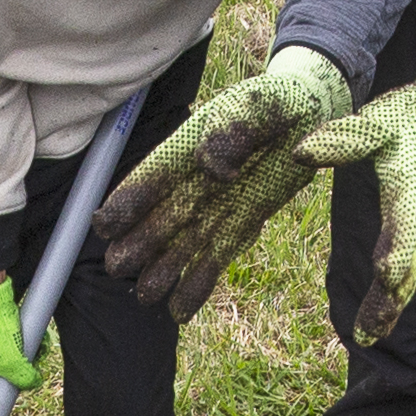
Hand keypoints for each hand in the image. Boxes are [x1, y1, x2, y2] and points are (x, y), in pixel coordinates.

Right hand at [0, 278, 38, 404]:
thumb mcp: (14, 364)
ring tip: (41, 350)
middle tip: (34, 373)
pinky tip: (40, 340)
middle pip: (4, 381)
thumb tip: (34, 383)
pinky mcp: (0, 338)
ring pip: (14, 363)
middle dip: (23, 378)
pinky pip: (18, 348)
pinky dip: (29, 346)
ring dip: (31, 359)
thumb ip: (24, 379)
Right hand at [94, 47, 349, 317]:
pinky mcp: (240, 225)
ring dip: (163, 271)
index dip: (128, 201)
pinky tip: (180, 312)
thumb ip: (234, 130)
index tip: (105, 226)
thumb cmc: (275, 103)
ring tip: (147, 297)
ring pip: (183, 245)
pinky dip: (198, 284)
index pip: (153, 178)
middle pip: (160, 218)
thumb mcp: (259, 105)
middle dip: (138, 243)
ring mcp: (215, 208)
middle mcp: (194, 184)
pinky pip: (216, 258)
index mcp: (189, 149)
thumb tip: (213, 166)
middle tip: (119, 267)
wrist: (309, 115)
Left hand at [298, 75, 415, 340]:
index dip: (397, 248)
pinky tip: (381, 319)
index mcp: (413, 190)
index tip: (385, 273)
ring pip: (412, 276)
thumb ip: (345, 139)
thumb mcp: (381, 122)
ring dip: (390, 306)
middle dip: (388, 300)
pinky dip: (397, 297)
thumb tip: (299, 152)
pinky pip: (414, 272)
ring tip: (369, 336)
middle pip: (409, 267)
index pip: (407, 225)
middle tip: (367, 334)